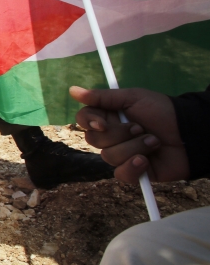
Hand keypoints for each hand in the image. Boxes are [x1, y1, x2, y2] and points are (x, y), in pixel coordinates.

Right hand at [70, 86, 187, 183]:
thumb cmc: (163, 111)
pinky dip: (133, 167)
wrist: (191, 132)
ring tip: (154, 141)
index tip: (103, 123)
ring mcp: (122, 154)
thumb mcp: (133, 98)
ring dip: (134, 147)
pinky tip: (146, 160)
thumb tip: (72, 90)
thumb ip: (103, 97)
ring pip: (109, 156)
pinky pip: (121, 174)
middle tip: (141, 128)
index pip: (83, 120)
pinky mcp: (133, 171)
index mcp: (108, 117)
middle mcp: (112, 136)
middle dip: (119, 134)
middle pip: (94, 140)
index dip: (89, 123)